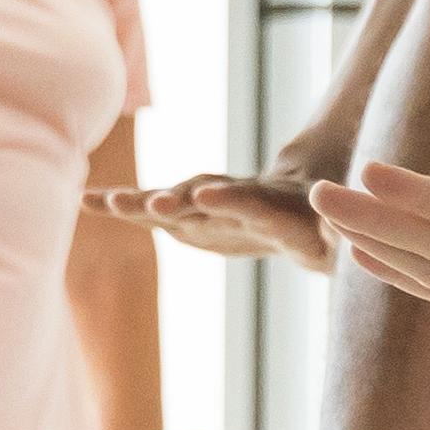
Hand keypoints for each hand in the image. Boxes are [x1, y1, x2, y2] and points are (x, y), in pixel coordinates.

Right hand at [98, 145, 339, 269]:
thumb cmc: (326, 226)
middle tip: (151, 204)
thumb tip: (344, 230)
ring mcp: (208, 206)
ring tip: (104, 202)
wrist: (299, 205)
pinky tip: (85, 202)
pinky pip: (152, 212)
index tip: (207, 195)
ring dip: (142, 203)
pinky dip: (122, 208)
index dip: (232, 199)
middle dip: (178, 199)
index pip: (254, 201)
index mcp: (277, 206)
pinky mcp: (187, 218)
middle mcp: (236, 198)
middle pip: (203, 196)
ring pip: (173, 201)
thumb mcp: (342, 234)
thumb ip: (338, 232)